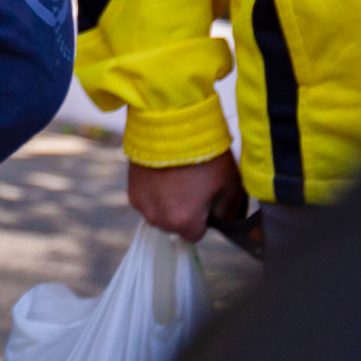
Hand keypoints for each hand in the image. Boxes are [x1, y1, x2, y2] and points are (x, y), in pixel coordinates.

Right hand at [127, 153, 244, 242]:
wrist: (170, 124)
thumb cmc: (204, 155)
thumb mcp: (230, 185)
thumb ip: (228, 212)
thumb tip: (222, 221)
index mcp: (184, 221)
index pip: (195, 235)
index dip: (202, 218)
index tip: (205, 199)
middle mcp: (158, 218)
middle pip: (173, 226)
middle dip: (182, 212)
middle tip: (190, 185)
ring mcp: (141, 204)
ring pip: (158, 213)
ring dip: (166, 203)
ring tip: (174, 177)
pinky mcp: (130, 189)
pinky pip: (146, 200)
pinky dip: (153, 192)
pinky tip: (161, 173)